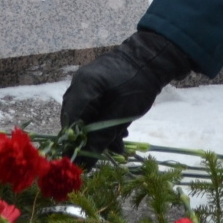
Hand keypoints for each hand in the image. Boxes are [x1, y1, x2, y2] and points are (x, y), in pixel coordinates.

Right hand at [60, 29, 194, 156]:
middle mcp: (79, 85)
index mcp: (83, 86)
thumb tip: (84, 163)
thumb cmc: (138, 85)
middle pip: (76, 120)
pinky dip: (104, 122)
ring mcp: (86, 84)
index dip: (75, 143)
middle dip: (91, 139)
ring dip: (101, 132)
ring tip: (120, 141)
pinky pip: (93, 109)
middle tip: (110, 149)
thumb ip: (101, 138)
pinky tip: (119, 131)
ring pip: (86, 116)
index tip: (86, 160)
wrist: (152, 59)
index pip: (70, 121)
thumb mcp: (122, 114)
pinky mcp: (95, 87)